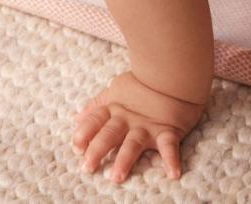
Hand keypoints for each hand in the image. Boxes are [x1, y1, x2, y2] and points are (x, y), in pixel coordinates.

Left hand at [72, 70, 206, 183]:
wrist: (173, 73)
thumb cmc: (144, 81)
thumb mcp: (117, 88)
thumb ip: (98, 104)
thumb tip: (77, 118)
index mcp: (115, 109)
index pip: (95, 121)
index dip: (84, 134)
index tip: (77, 148)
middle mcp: (128, 120)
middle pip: (109, 135)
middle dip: (97, 151)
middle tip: (88, 167)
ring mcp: (148, 126)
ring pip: (133, 144)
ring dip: (124, 160)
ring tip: (117, 176)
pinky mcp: (168, 130)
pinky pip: (169, 146)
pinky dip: (171, 159)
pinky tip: (173, 173)